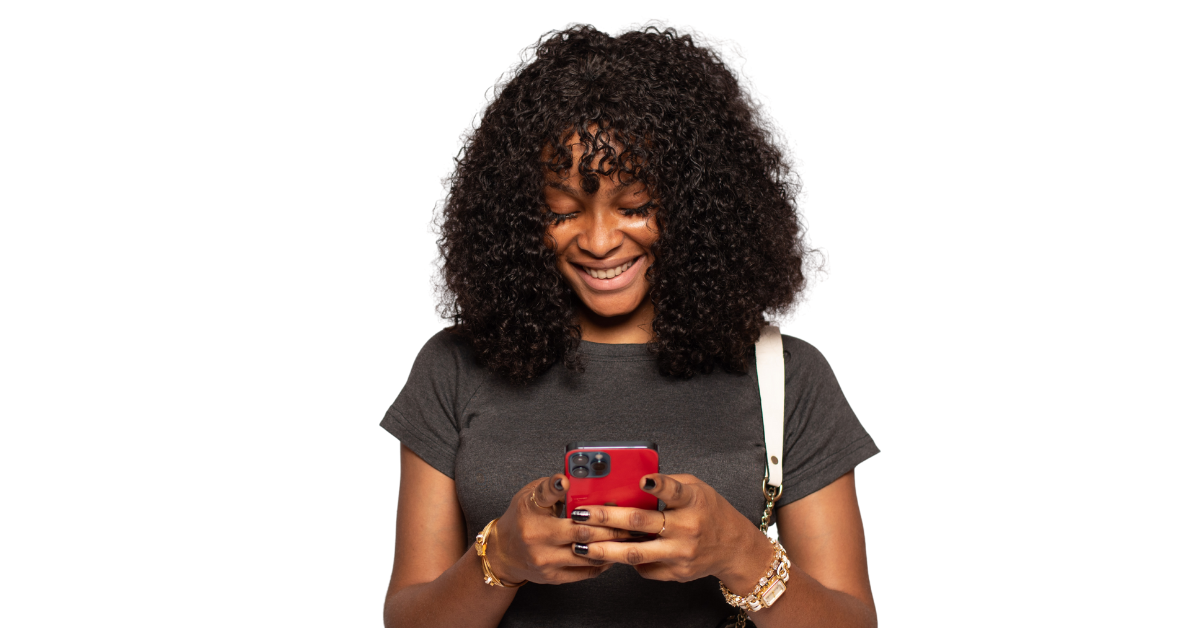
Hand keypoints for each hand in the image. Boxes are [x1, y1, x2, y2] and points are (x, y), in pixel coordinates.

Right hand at [485, 474, 631, 584]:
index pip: (546, 496)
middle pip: (582, 532)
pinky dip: (603, 562)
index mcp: (530, 513)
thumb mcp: (530, 496)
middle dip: (611, 526)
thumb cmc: (521, 518)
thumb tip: (573, 478)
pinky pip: (585, 572)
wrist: (503, 552)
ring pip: (588, 554)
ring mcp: (546, 561)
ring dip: (612, 546)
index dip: (558, 487)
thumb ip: (551, 488)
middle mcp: (537, 539)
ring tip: (630, 538)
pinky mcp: (553, 577)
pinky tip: (615, 552)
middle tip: (631, 520)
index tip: (567, 480)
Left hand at [569, 474, 774, 588]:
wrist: (734, 548)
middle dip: (605, 518)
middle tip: (580, 515)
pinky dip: (626, 561)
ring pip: (636, 553)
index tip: (641, 480)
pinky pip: (645, 568)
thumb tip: (631, 484)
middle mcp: (688, 528)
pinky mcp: (677, 572)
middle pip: (640, 523)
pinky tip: (610, 555)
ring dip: (604, 549)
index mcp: (693, 501)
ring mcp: (682, 553)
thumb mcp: (696, 488)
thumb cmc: (710, 513)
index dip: (658, 485)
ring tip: (581, 545)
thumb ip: (668, 485)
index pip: (674, 491)